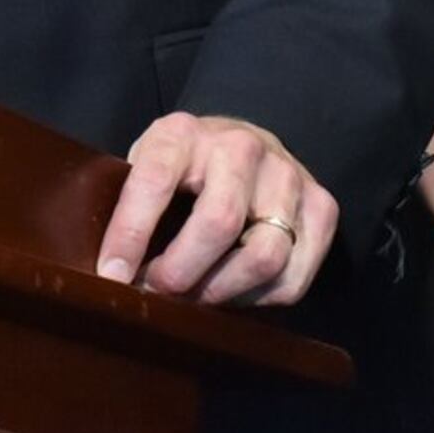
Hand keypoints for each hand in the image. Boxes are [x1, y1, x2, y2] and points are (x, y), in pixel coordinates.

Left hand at [99, 113, 340, 307]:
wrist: (244, 143)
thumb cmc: (183, 167)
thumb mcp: (147, 167)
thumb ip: (129, 205)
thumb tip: (112, 273)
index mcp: (184, 133)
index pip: (155, 181)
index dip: (131, 233)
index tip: (113, 276)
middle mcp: (241, 147)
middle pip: (219, 223)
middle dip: (182, 273)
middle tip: (159, 293)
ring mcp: (288, 175)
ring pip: (264, 257)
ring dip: (222, 292)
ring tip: (195, 297)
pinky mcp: (321, 206)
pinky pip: (292, 278)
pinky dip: (258, 299)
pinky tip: (233, 291)